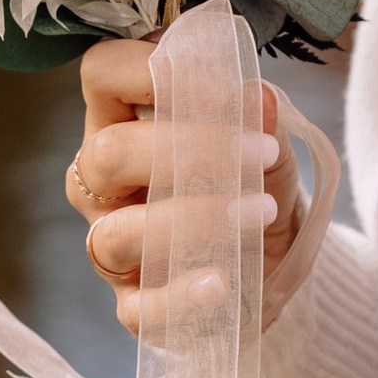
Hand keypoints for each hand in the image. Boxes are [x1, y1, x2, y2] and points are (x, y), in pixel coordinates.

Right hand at [70, 37, 299, 334]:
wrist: (274, 260)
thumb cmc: (253, 181)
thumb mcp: (268, 143)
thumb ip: (263, 118)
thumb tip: (258, 97)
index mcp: (123, 121)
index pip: (103, 74)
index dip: (148, 70)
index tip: (218, 86)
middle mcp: (104, 184)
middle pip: (107, 155)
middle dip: (185, 148)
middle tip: (258, 153)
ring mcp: (112, 248)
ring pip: (117, 233)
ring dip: (192, 218)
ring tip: (258, 211)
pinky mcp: (133, 305)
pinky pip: (139, 308)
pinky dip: (179, 296)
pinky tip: (219, 281)